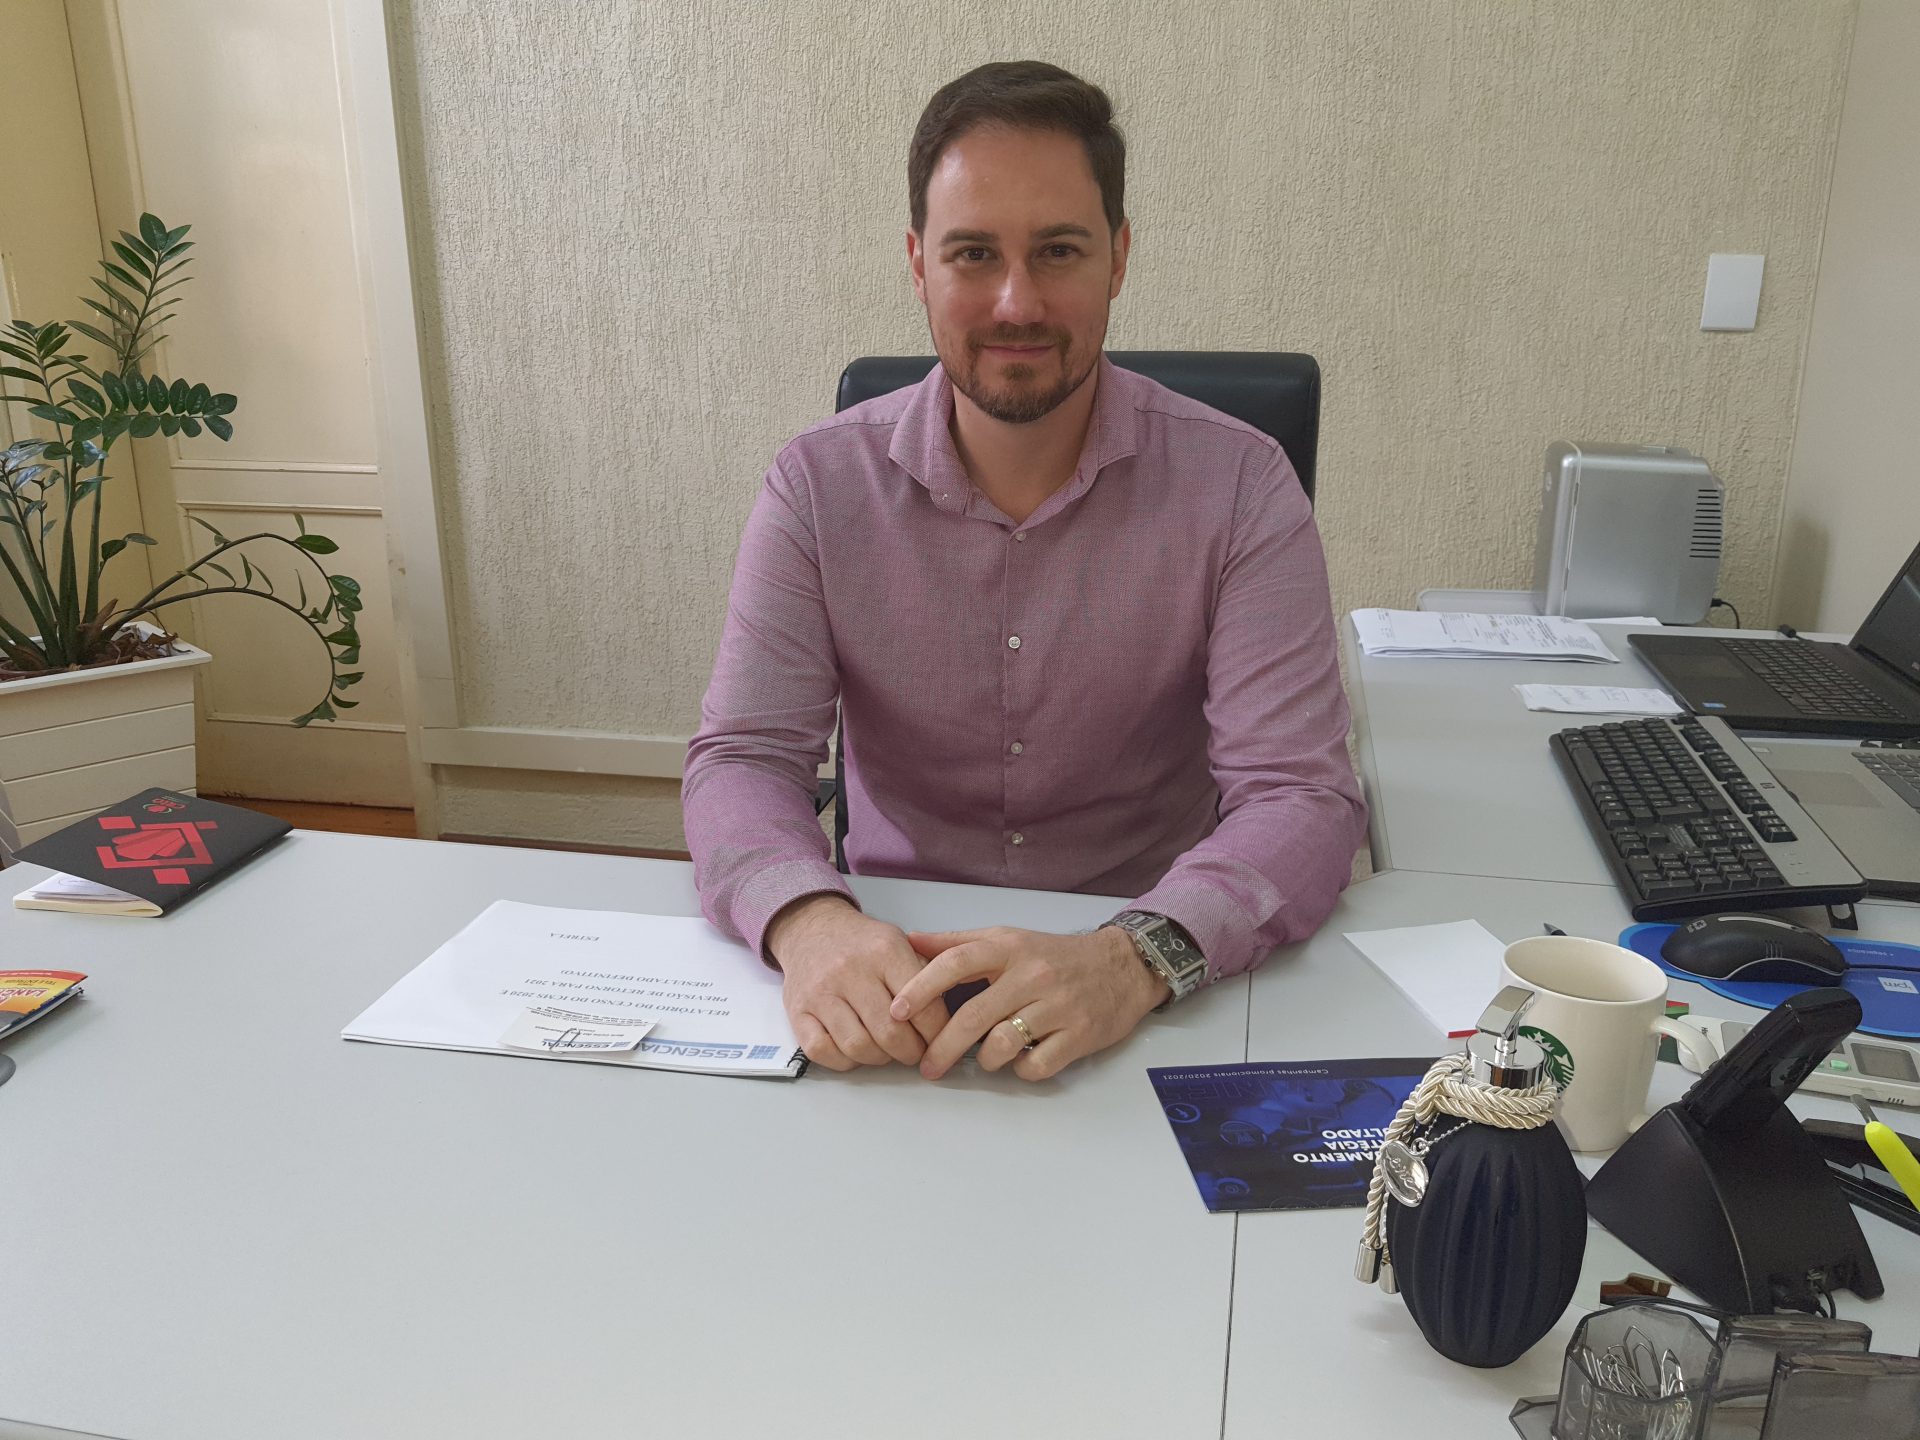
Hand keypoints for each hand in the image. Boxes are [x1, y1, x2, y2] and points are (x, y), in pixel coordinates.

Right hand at [764, 894, 945, 1071]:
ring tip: (887, 1050)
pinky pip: (822, 1051)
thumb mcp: (899, 943)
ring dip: (880, 1058)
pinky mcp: (797, 1010)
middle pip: (890, 1033)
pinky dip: (844, 1060)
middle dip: (911, 1052)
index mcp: (885, 951)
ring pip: (858, 1046)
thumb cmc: (861, 943)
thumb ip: (926, 975)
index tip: (940, 1039)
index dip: (937, 1033)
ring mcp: (821, 992)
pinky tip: (855, 1050)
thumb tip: (951, 1018)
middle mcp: (850, 970)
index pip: (923, 1006)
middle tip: (916, 1051)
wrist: (811, 929)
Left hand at [889, 926, 1167, 1081]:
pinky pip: (1035, 1066)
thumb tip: (910, 941)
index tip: (896, 1012)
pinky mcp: (1079, 1035)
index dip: (922, 988)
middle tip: (927, 1066)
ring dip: (986, 1060)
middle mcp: (1031, 974)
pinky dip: (1021, 1070)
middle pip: (974, 1015)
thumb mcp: (1008, 938)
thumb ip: (958, 942)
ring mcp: (1057, 1006)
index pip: (956, 963)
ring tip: (986, 1058)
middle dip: (943, 1047)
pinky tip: (1022, 1060)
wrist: (1122, 966)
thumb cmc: (1054, 956)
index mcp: (1009, 948)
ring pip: (1002, 1045)